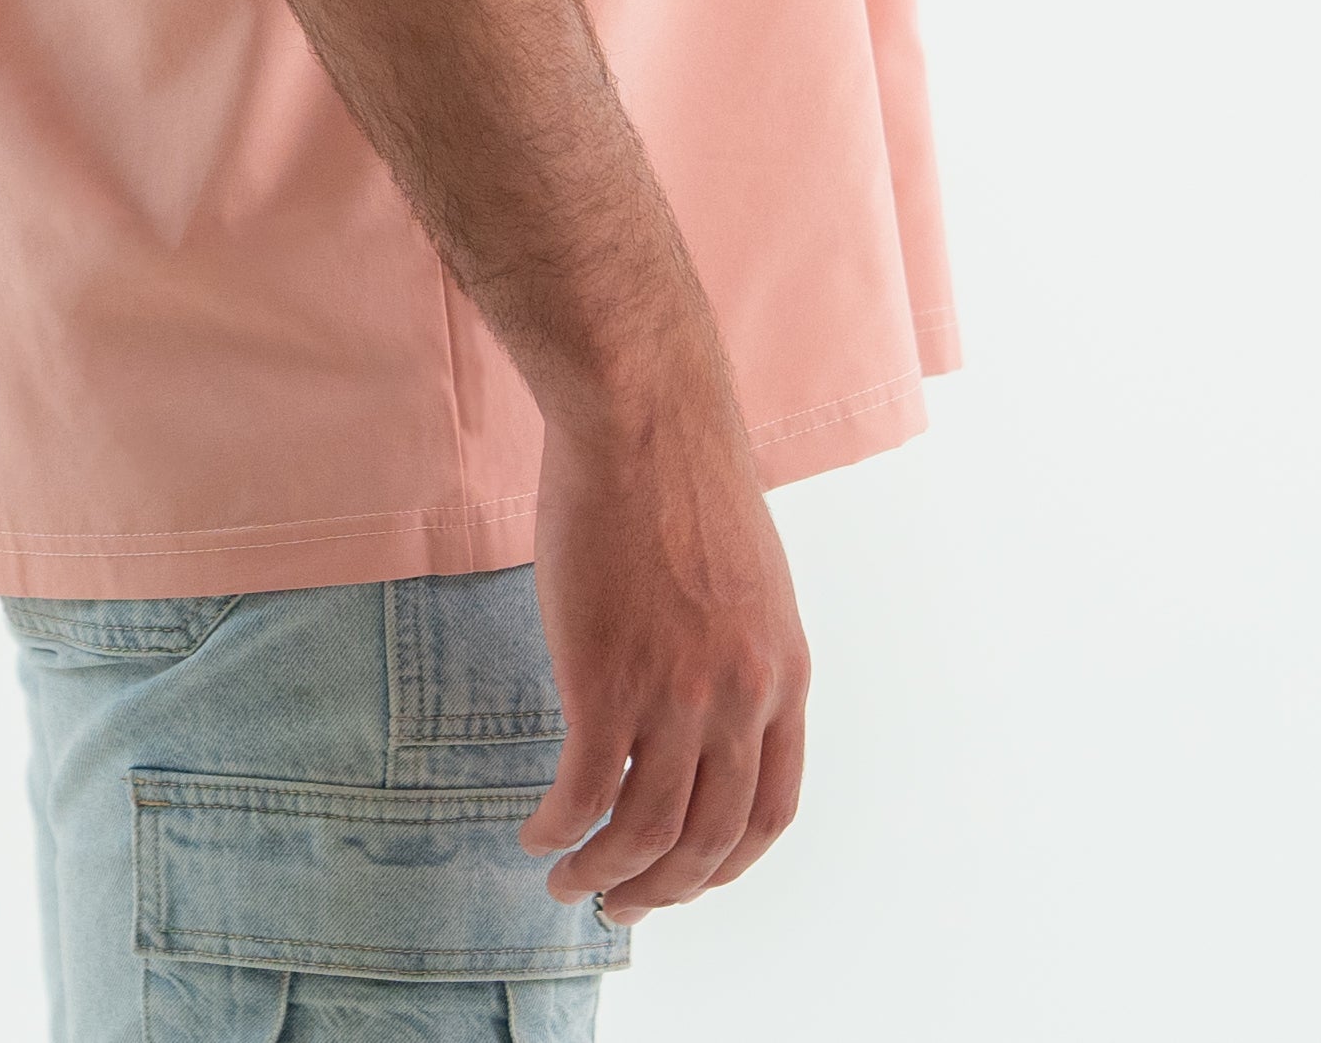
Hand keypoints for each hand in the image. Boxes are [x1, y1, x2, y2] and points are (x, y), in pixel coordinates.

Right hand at [517, 369, 811, 923]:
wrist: (641, 412)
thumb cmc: (680, 475)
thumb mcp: (747, 580)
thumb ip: (736, 652)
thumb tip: (701, 710)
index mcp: (784, 674)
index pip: (772, 811)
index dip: (727, 862)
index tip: (688, 879)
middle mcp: (742, 698)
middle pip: (710, 841)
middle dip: (662, 891)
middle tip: (620, 908)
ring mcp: (677, 694)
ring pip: (645, 834)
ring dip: (603, 876)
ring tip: (567, 884)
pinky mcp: (608, 680)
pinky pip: (584, 792)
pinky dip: (558, 829)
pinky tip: (537, 833)